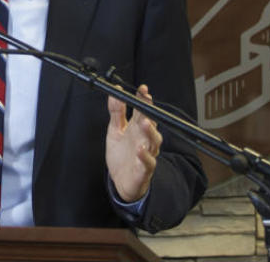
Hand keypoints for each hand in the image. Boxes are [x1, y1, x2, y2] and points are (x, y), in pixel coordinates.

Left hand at [105, 84, 161, 201]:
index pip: (143, 111)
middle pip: (151, 123)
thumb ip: (116, 112)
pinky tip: (140, 149)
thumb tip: (115, 92)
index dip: (144, 99)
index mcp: (137, 128)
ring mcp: (146, 154)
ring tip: (145, 122)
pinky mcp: (144, 170)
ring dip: (150, 132)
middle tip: (146, 100)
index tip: (142, 89)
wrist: (120, 181)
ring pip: (154, 142)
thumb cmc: (121, 154)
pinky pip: (148, 162)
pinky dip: (145, 156)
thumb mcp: (115, 130)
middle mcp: (144, 139)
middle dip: (149, 112)